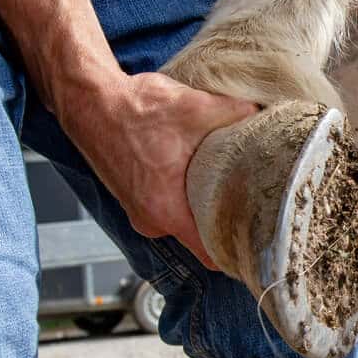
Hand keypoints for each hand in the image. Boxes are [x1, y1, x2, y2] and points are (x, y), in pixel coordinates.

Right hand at [58, 70, 255, 269]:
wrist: (90, 101)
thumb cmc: (132, 110)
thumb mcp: (195, 107)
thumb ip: (237, 114)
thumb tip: (266, 115)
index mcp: (166, 212)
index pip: (212, 256)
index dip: (240, 254)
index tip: (262, 244)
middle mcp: (150, 221)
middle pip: (201, 238)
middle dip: (226, 221)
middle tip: (254, 202)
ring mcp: (139, 211)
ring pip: (183, 219)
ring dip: (201, 203)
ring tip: (224, 181)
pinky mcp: (134, 197)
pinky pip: (167, 206)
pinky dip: (182, 194)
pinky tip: (195, 170)